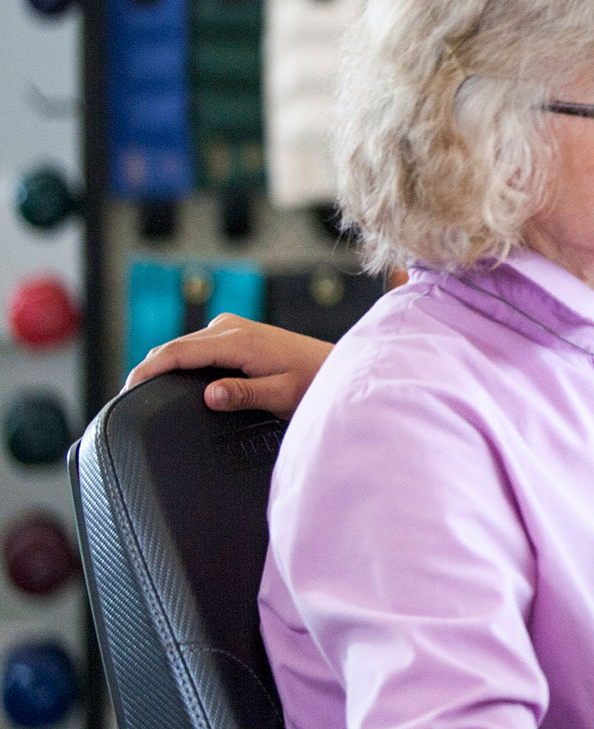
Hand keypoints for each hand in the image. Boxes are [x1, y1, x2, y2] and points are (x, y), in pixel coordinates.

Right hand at [123, 315, 333, 416]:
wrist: (333, 366)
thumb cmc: (313, 381)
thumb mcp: (282, 394)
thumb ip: (245, 395)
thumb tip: (209, 395)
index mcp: (238, 341)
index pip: (178, 352)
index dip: (148, 371)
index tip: (127, 390)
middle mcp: (230, 328)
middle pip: (173, 347)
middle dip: (147, 370)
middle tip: (125, 401)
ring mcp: (231, 327)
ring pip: (182, 345)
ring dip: (161, 365)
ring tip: (141, 393)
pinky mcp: (233, 333)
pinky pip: (195, 346)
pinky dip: (177, 361)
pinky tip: (168, 379)